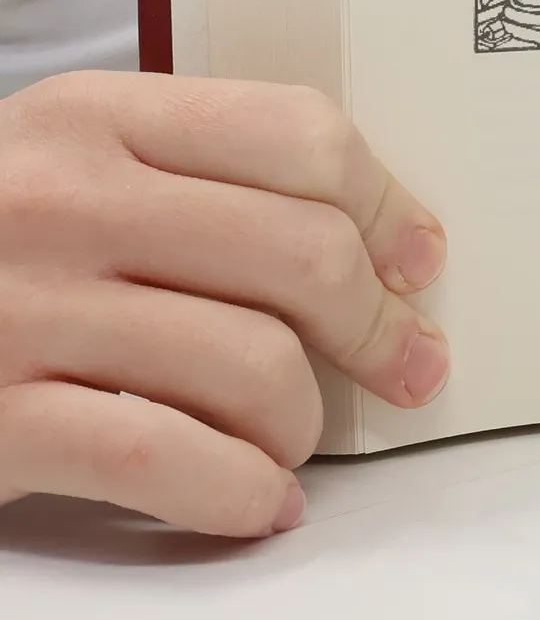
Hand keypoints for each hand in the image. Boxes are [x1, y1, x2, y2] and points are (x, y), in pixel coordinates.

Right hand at [0, 73, 446, 536]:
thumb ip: (195, 175)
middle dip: (380, 327)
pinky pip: (167, 460)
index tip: (420, 260)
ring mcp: (20, 311)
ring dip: (303, 422)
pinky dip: (238, 493)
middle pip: (301, 255)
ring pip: (253, 364)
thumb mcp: (66, 161)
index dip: (386, 206)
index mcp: (94, 116)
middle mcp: (61, 200)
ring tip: (294, 439)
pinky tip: (256, 503)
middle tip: (409, 365)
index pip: (300, 136)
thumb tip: (374, 243)